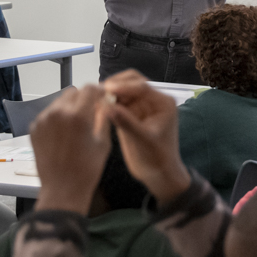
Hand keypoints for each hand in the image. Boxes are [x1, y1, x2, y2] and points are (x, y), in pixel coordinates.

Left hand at [30, 85, 111, 214]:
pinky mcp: (34, 128)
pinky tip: (63, 134)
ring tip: (75, 126)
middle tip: (89, 113)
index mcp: (77, 116)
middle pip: (73, 92)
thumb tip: (105, 102)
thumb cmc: (87, 170)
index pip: (89, 88)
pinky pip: (49, 113)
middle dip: (83, 99)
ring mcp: (43, 120)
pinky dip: (57, 118)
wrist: (62, 190)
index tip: (102, 97)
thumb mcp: (103, 142)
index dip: (98, 91)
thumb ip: (104, 117)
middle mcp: (58, 113)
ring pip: (60, 101)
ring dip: (70, 107)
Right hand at [104, 70, 191, 205]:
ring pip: (121, 91)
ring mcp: (139, 106)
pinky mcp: (129, 114)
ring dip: (109, 93)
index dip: (123, 86)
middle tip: (99, 92)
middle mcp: (151, 100)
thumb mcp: (144, 140)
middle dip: (115, 85)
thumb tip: (108, 107)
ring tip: (94, 98)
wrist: (158, 174)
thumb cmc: (157, 158)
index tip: (107, 89)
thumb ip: (128, 123)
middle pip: (131, 82)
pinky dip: (106, 103)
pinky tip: (96, 107)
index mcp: (162, 102)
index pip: (141, 86)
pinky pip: (116, 103)